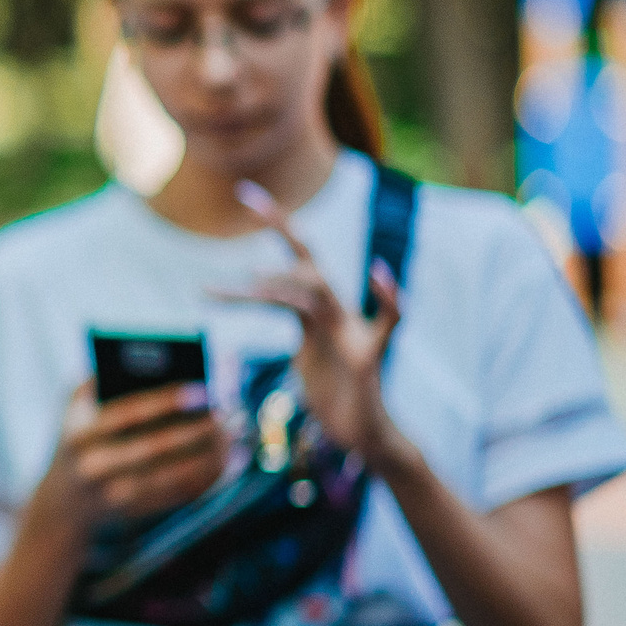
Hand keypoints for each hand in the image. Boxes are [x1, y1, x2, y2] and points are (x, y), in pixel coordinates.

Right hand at [45, 377, 225, 526]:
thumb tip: (162, 359)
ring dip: (209, 457)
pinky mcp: (134, 513)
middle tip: (231, 412)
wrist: (61, 503)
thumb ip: (102, 377)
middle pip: (154, 447)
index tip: (204, 388)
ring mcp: (112, 495)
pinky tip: (228, 462)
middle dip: (196, 429)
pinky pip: (176, 497)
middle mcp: (92, 466)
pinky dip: (206, 479)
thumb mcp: (76, 405)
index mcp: (79, 433)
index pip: (127, 413)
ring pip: (171, 477)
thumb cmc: (78, 436)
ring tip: (236, 436)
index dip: (166, 400)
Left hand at [223, 179, 402, 463]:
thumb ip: (297, 327)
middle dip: (282, 227)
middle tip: (247, 198)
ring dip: (275, 286)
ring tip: (235, 283)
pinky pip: (388, 322)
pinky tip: (384, 274)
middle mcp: (336, 313)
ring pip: (318, 293)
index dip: (277, 224)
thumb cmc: (335, 393)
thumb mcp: (307, 354)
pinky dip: (389, 299)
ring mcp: (351, 333)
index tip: (247, 191)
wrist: (363, 434)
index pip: (295, 260)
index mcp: (317, 311)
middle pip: (307, 263)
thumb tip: (268, 306)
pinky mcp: (369, 358)